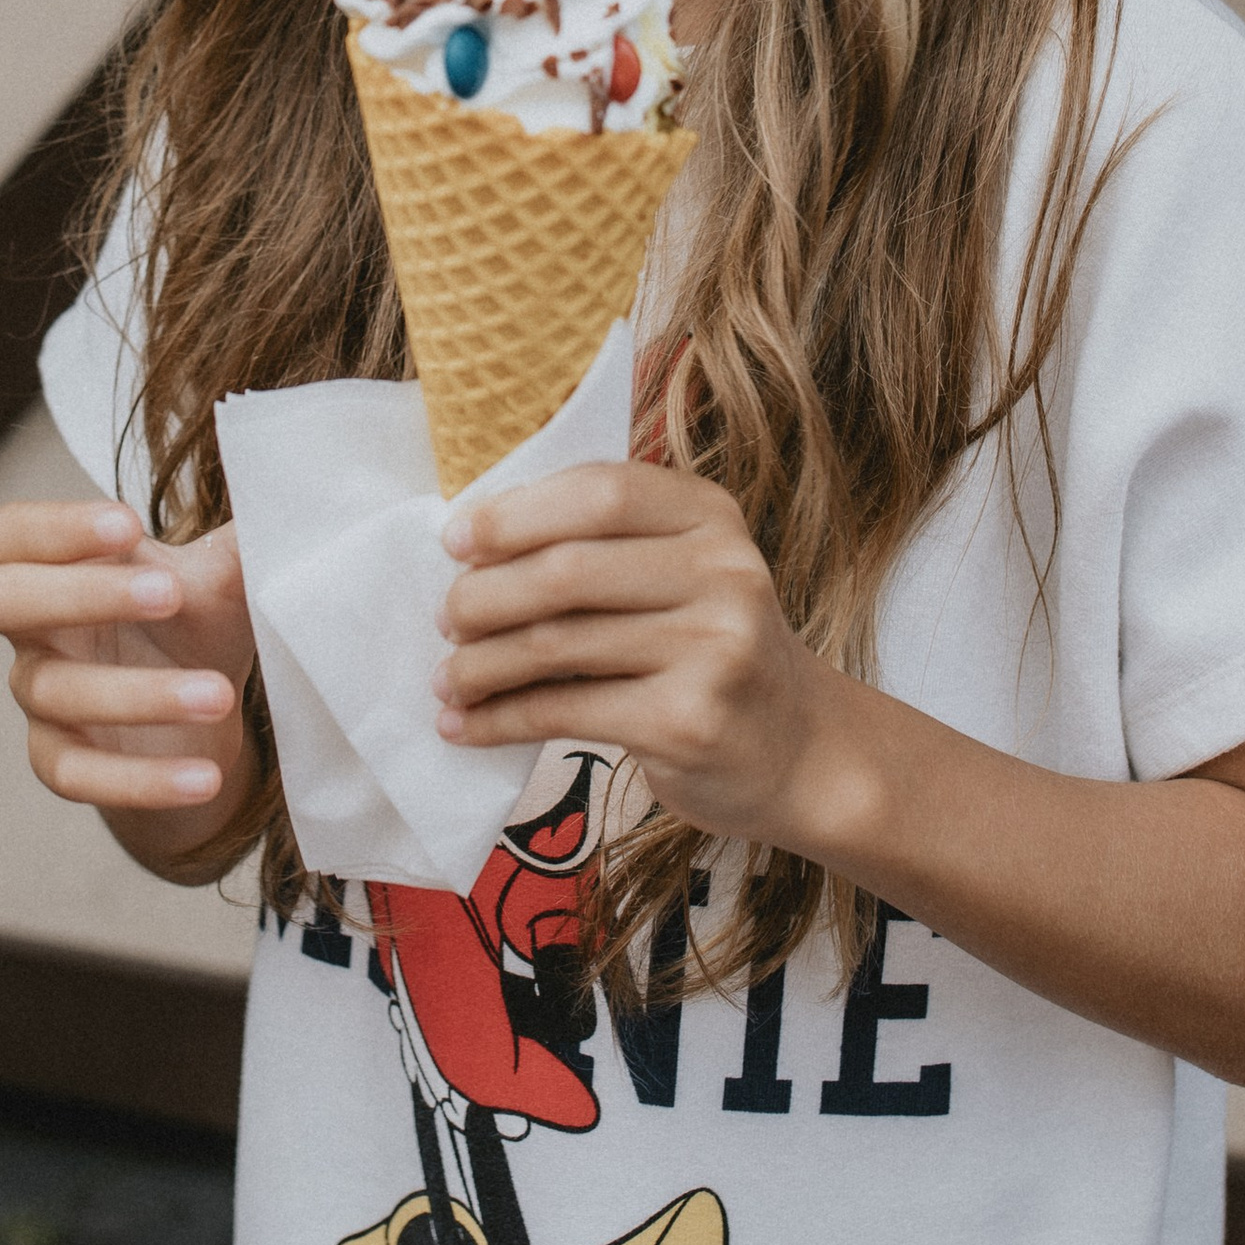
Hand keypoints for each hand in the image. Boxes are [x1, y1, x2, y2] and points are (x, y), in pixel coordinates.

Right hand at [0, 499, 254, 830]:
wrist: (199, 713)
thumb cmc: (194, 620)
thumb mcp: (219, 580)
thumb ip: (240, 547)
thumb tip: (286, 508)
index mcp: (58, 563)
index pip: (14, 532)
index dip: (57, 526)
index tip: (131, 523)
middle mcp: (34, 627)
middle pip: (4, 599)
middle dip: (82, 594)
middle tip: (169, 594)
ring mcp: (39, 695)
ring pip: (59, 692)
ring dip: (141, 694)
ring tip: (218, 695)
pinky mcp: (59, 759)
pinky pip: (79, 774)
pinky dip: (141, 780)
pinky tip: (204, 778)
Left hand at [433, 463, 825, 846]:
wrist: (799, 752)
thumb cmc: (710, 652)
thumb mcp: (684, 574)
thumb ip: (604, 546)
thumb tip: (473, 548)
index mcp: (713, 516)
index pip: (600, 492)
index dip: (516, 513)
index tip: (455, 541)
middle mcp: (724, 573)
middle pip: (568, 570)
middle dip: (485, 595)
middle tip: (447, 618)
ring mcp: (712, 649)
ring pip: (557, 644)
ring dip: (480, 665)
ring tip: (445, 680)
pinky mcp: (688, 722)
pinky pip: (565, 712)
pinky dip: (500, 720)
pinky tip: (464, 727)